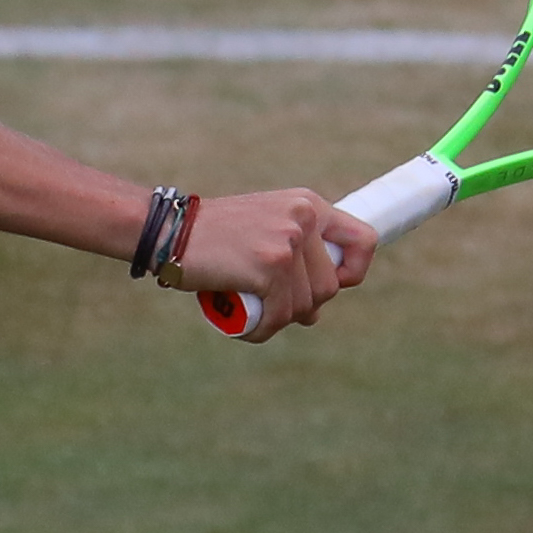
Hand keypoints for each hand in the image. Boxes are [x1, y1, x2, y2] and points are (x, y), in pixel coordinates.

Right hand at [172, 189, 375, 343]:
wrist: (168, 230)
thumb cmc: (213, 236)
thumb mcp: (264, 227)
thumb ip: (295, 256)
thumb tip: (317, 312)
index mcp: (307, 204)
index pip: (364, 239)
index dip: (354, 270)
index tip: (335, 283)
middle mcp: (302, 218)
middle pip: (330, 287)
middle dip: (302, 304)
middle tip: (269, 299)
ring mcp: (287, 242)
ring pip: (306, 307)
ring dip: (279, 317)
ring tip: (249, 304)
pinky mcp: (269, 268)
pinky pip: (280, 317)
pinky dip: (261, 328)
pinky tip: (241, 319)